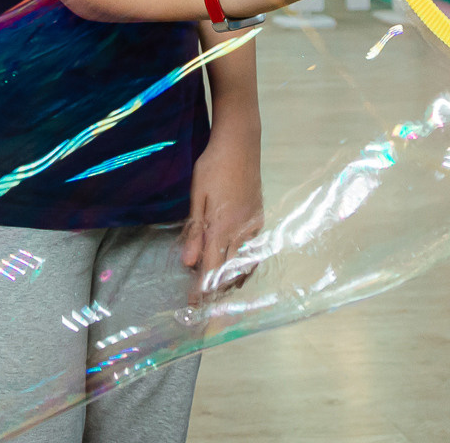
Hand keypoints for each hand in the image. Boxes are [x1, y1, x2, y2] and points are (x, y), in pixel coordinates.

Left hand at [181, 128, 261, 296]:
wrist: (240, 144)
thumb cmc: (213, 167)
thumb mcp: (198, 196)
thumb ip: (195, 231)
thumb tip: (189, 263)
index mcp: (223, 227)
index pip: (212, 268)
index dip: (203, 289)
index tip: (194, 304)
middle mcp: (242, 232)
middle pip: (231, 272)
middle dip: (218, 290)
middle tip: (204, 301)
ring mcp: (254, 226)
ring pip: (245, 264)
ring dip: (232, 280)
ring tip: (218, 290)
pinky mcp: (259, 219)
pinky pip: (253, 251)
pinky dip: (244, 265)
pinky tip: (237, 267)